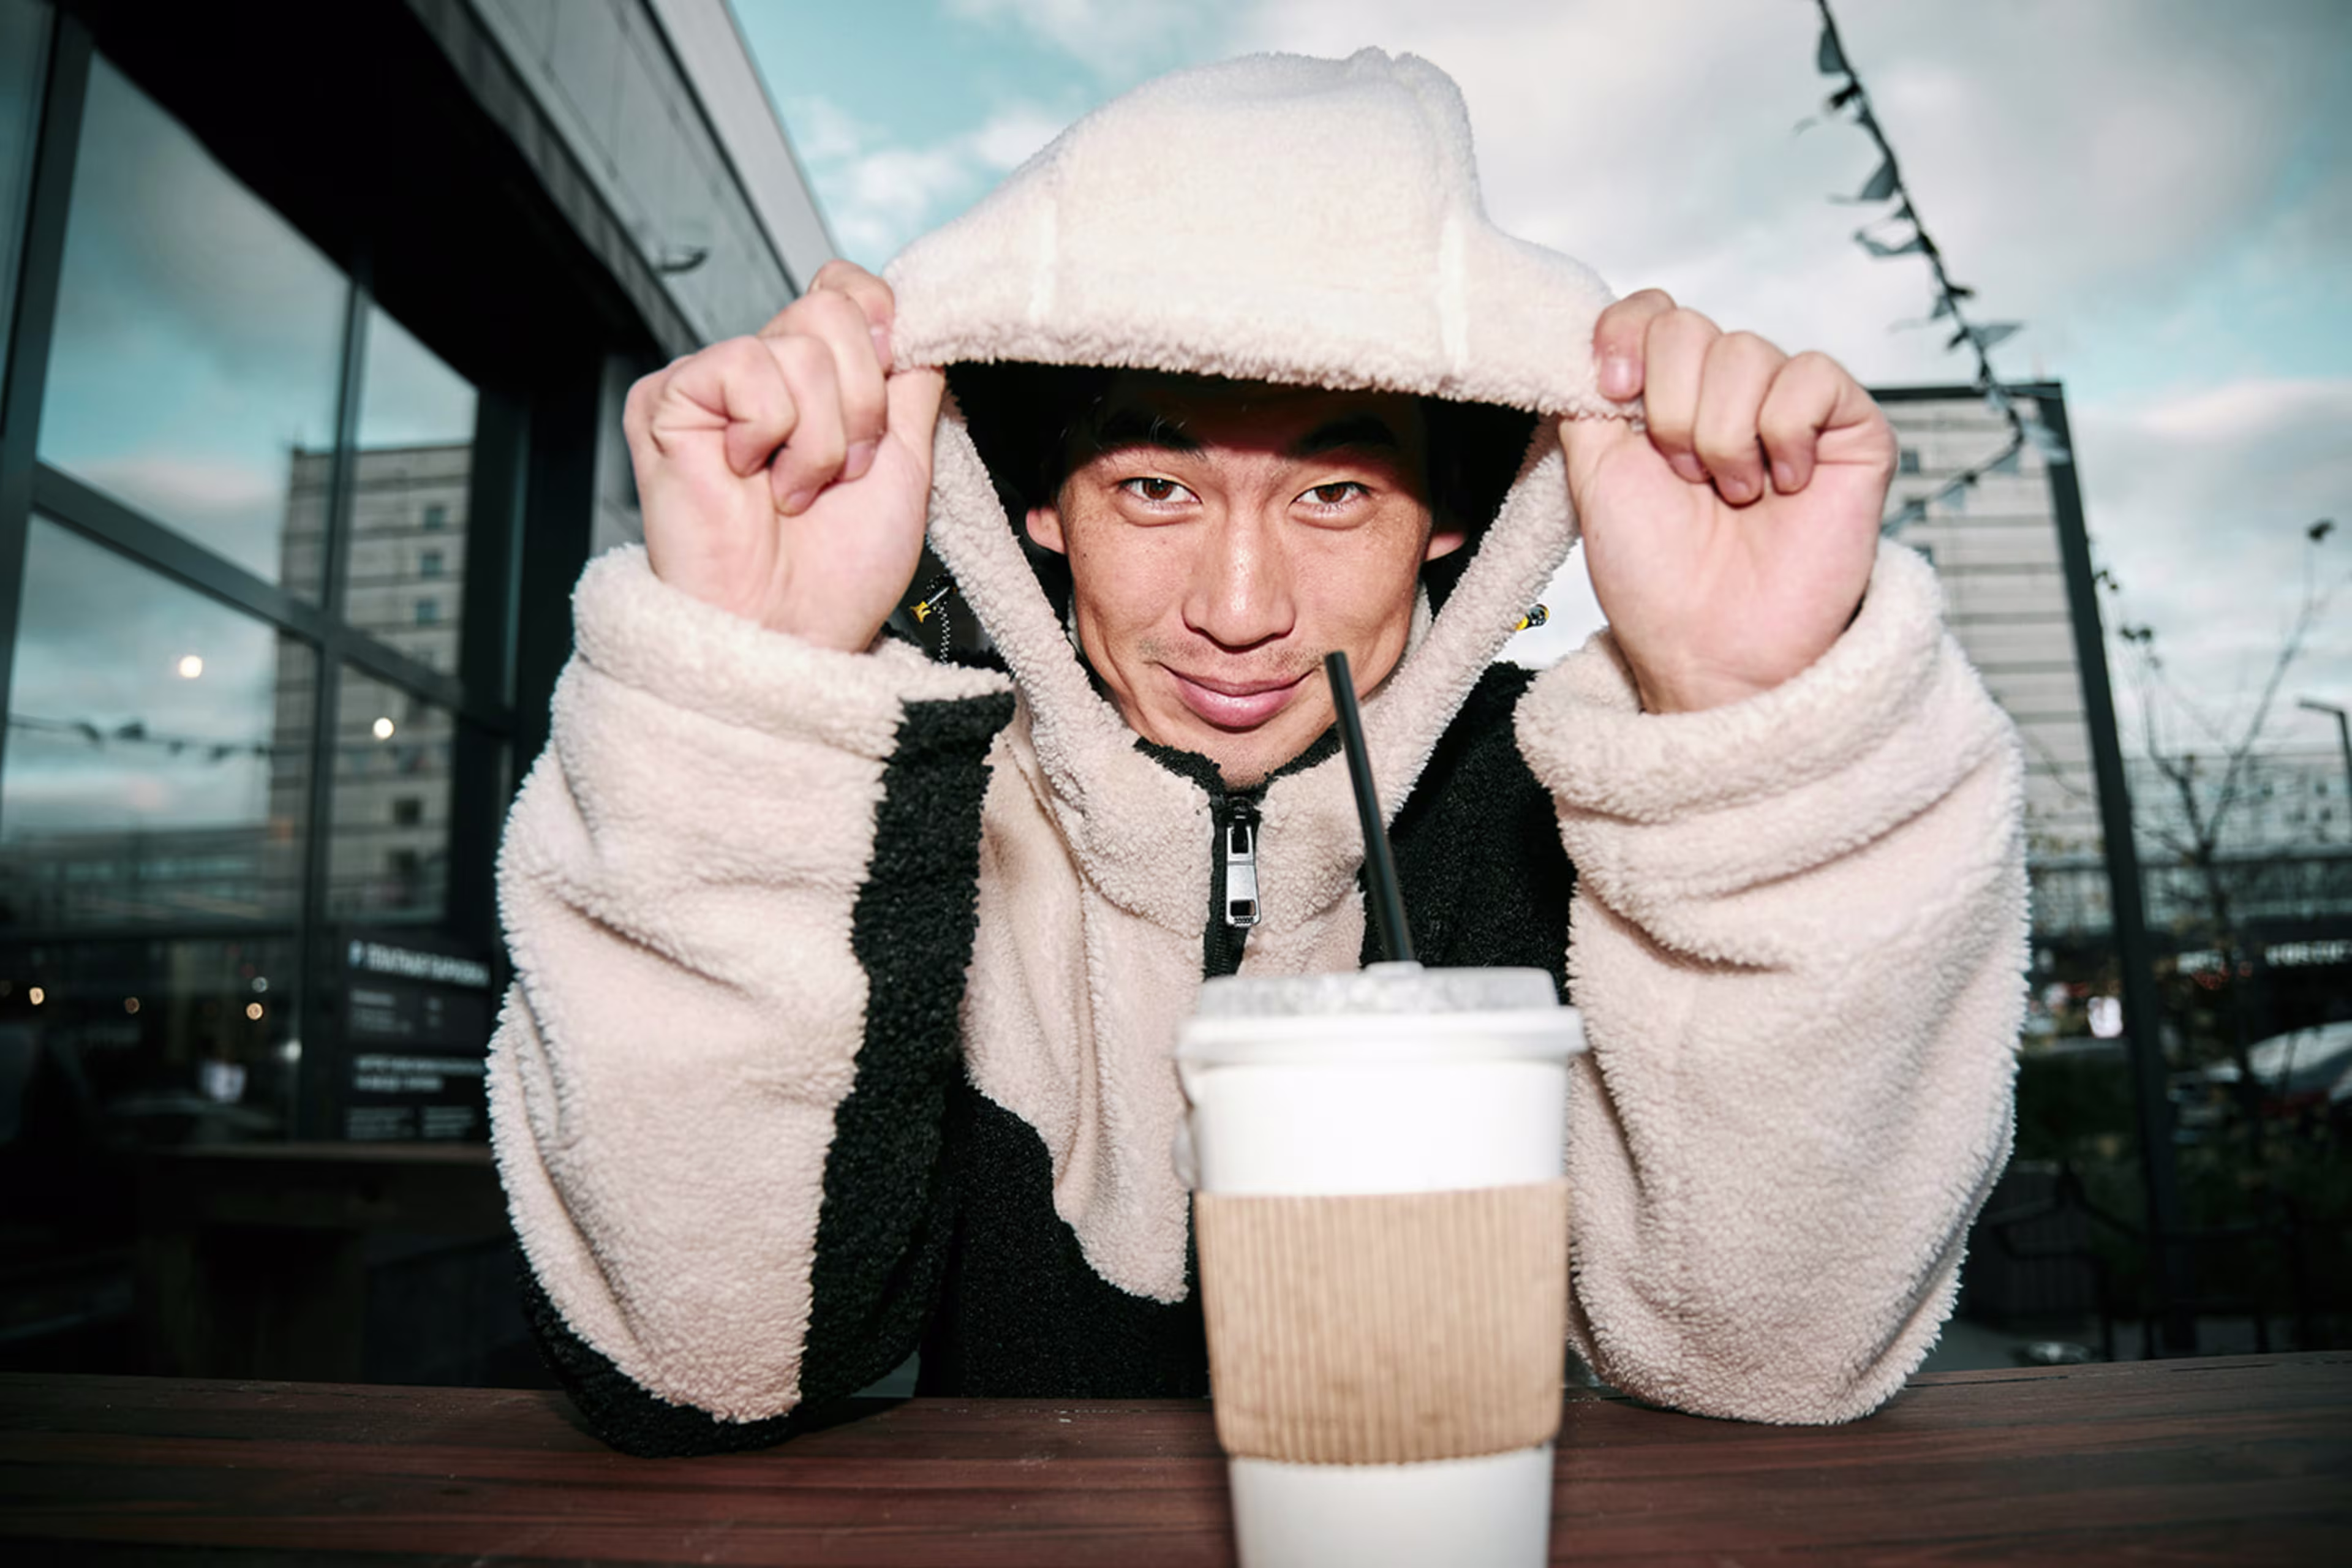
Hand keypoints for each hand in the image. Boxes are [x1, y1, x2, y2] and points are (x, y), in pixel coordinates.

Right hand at [625, 260, 945, 650]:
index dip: (883, 336)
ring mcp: (714, 381)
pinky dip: (770, 435)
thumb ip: (915, 379)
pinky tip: (750, 479)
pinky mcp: (669, 397)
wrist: (790, 631)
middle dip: (860, 406)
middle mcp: (765, 371)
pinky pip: (747, 369)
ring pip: (799, 347)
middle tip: (839, 474)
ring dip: (820, 439)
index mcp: (818, 378)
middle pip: (833, 310)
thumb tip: (920, 313)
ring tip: (795, 490)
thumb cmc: (839, 568)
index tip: (885, 412)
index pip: (850, 289)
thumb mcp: (910, 460)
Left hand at [1559, 290, 1892, 712]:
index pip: (1650, 310)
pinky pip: (1812, 377)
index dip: (1626, 334)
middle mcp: (1727, 393)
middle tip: (1683, 478)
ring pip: (1746, 351)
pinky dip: (1784, 435)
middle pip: (1689, 325)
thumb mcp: (1592, 477)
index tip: (1613, 391)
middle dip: (1668, 409)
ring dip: (1721, 435)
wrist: (1711, 648)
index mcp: (1665, 397)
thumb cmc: (1656, 579)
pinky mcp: (1851, 428)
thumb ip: (1585, 398)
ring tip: (1732, 494)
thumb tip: (1578, 336)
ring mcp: (1791, 408)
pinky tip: (1784, 486)